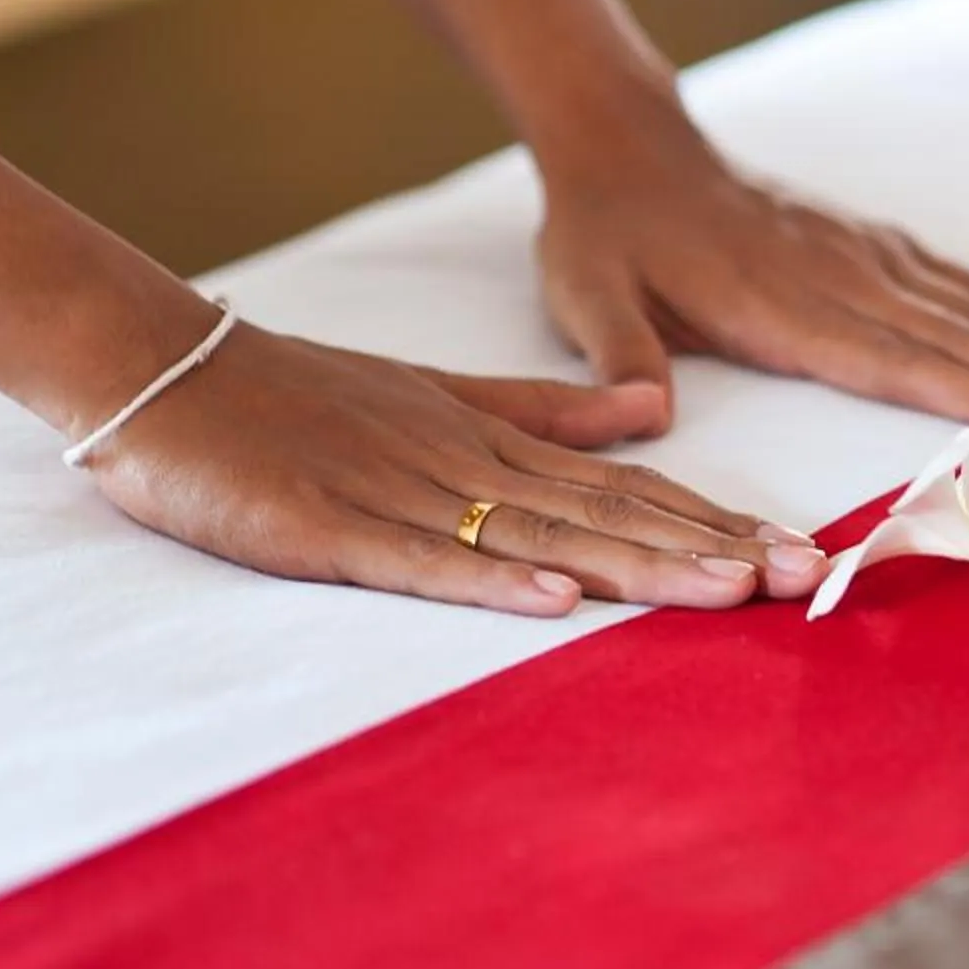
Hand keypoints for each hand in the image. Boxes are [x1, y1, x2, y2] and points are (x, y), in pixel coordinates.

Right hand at [83, 321, 830, 615]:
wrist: (163, 369)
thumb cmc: (300, 394)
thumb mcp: (440, 396)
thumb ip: (544, 411)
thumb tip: (648, 417)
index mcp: (496, 440)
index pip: (629, 490)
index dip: (716, 522)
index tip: (802, 553)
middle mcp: (468, 464)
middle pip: (612, 514)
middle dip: (712, 548)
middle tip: (806, 577)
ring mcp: (401, 493)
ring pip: (541, 533)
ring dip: (638, 563)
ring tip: (727, 589)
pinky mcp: (329, 527)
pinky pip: (420, 558)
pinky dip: (488, 578)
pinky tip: (556, 599)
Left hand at [533, 96, 968, 426]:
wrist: (629, 146)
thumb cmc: (608, 237)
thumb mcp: (586, 301)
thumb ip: (621, 362)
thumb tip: (646, 419)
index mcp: (778, 304)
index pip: (891, 359)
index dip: (968, 392)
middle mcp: (841, 277)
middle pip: (955, 339)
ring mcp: (868, 256)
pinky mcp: (878, 245)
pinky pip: (964, 282)